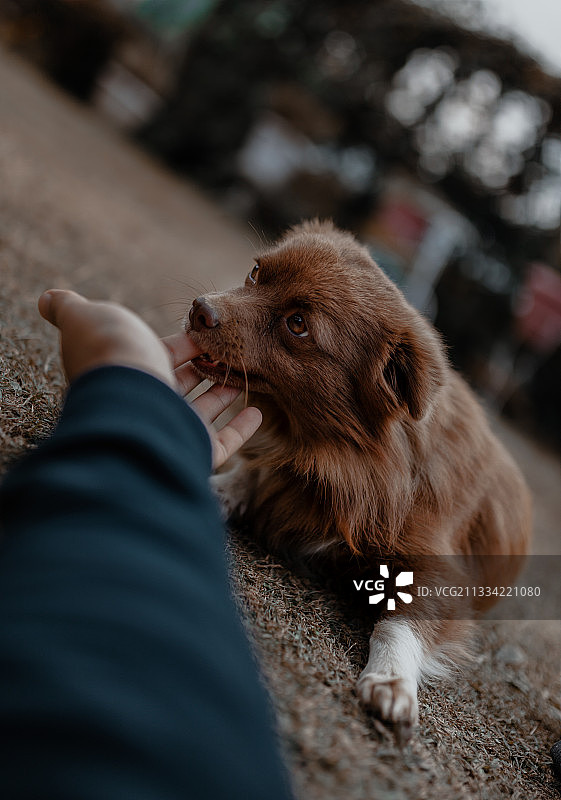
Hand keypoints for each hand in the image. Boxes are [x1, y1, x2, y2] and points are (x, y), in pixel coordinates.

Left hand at [38, 290, 261, 468]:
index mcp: (128, 372)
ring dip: (225, 392)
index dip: (184, 343)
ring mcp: (171, 431)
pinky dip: (242, 428)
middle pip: (182, 384)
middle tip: (231, 350)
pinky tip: (259, 411)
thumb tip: (47, 298)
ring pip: (203, 411)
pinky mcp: (195, 453)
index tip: (208, 331)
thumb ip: (68, 307)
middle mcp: (147, 404)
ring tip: (246, 373)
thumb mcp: (85, 318)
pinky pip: (225, 443)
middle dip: (206, 366)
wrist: (127, 400)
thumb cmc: (109, 353)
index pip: (160, 355)